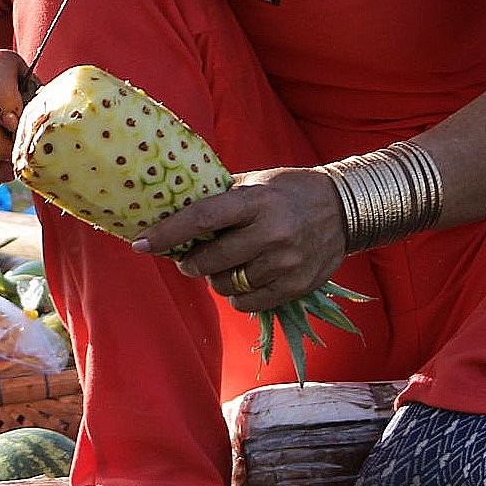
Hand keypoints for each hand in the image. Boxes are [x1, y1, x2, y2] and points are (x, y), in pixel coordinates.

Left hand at [133, 165, 347, 311]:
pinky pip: (248, 304)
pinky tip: (244, 279)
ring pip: (227, 286)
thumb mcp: (256, 182)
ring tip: (223, 266)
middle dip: (189, 264)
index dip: (167, 234)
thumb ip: (220, 197)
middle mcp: (272, 233)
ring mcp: (286, 263)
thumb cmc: (290, 190)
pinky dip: (238, 295)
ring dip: (216, 279)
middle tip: (186, 260)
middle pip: (210, 261)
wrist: (345, 209)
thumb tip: (173, 207)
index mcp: (256, 202)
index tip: (140, 244)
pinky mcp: (297, 286)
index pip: (202, 219)